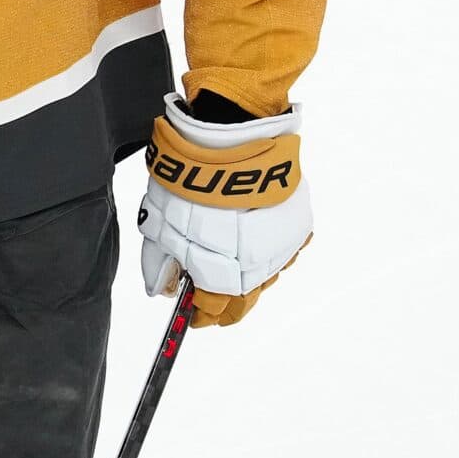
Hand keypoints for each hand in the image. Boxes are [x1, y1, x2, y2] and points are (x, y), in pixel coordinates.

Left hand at [136, 93, 310, 327]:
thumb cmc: (191, 181)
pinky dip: (270, 249)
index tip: (193, 319)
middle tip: (214, 307)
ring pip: (268, 273)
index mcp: (227, 273)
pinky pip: (284, 246)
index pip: (214, 309)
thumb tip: (161, 288)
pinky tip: (255, 243)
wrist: (230, 138)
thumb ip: (159, 263)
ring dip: (250, 277)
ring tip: (232, 271)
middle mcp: (261, 267)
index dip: (200, 316)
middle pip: (246, 298)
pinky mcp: (298, 221)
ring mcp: (284, 244)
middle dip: (227, 305)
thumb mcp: (161, 223)